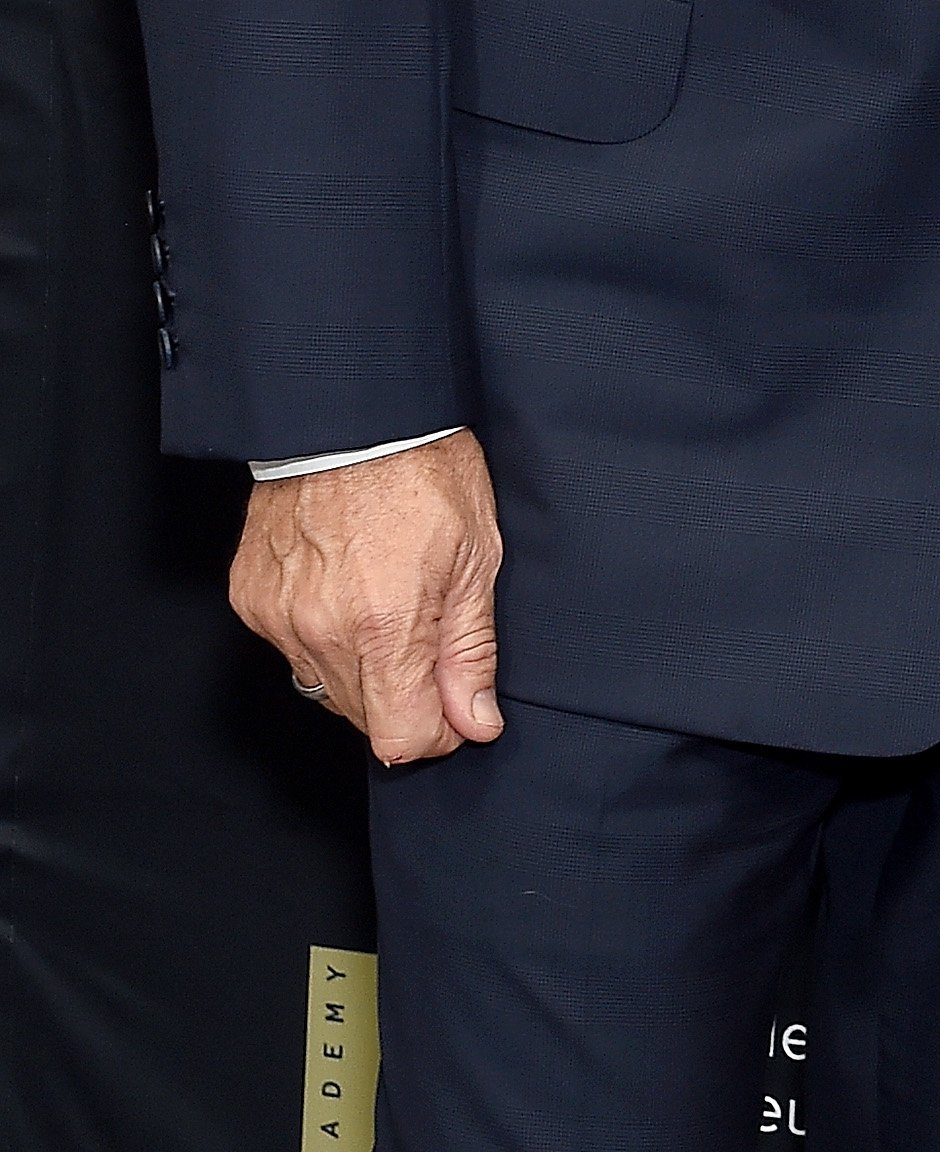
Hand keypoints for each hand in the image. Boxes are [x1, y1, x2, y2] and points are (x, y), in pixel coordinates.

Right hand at [230, 429, 504, 764]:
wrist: (353, 411)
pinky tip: (346, 588)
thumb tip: (476, 723)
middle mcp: (322, 631)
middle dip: (403, 697)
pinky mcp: (250, 598)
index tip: (456, 707)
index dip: (437, 733)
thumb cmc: (425, 469)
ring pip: (323, 687)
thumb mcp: (478, 554)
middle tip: (429, 635)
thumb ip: (471, 650)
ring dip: (360, 669)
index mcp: (386, 625)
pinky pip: (289, 649)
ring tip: (387, 602)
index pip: (400, 740)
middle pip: (362, 719)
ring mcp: (278, 617)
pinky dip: (320, 635)